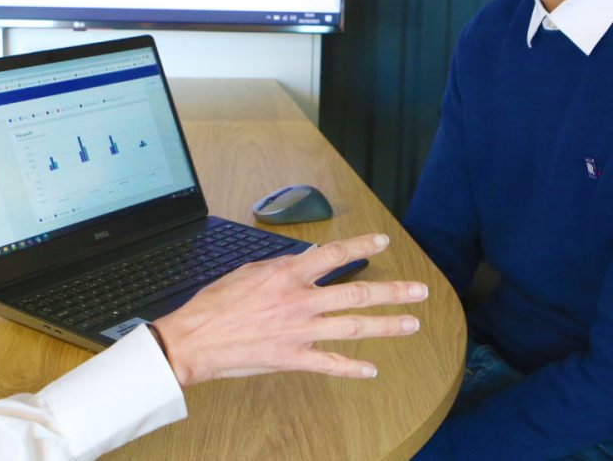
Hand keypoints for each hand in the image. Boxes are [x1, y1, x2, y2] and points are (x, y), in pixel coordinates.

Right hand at [152, 234, 426, 387]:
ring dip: (386, 326)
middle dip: (393, 292)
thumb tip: (306, 261)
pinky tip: (371, 370)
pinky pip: (330, 364)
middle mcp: (299, 301)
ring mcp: (299, 332)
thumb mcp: (249, 272)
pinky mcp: (292, 358)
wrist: (194, 339)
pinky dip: (352, 368)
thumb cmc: (216, 304)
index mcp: (287, 274)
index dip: (362, 246)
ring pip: (353, 327)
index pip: (334, 254)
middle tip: (418, 291)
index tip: (382, 242)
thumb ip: (282, 267)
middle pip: (357, 293)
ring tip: (411, 324)